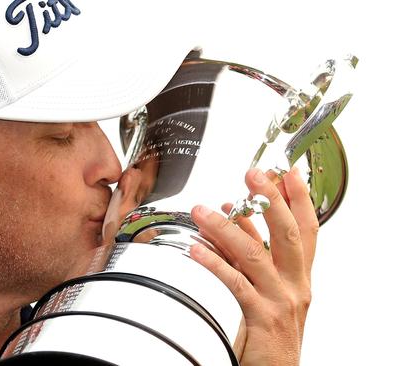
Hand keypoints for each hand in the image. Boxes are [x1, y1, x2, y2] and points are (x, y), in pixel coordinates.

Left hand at [189, 167, 317, 365]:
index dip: (300, 199)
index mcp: (299, 276)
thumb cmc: (270, 331)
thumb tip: (234, 217)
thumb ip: (253, 254)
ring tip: (203, 210)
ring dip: (227, 228)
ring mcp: (281, 301)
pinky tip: (197, 249)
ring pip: (255, 256)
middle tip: (253, 175)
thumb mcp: (267, 287)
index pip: (307, 229)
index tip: (288, 171)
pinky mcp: (262, 318)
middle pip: (287, 234)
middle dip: (270, 201)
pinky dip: (215, 263)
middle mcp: (295, 285)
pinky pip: (236, 284)